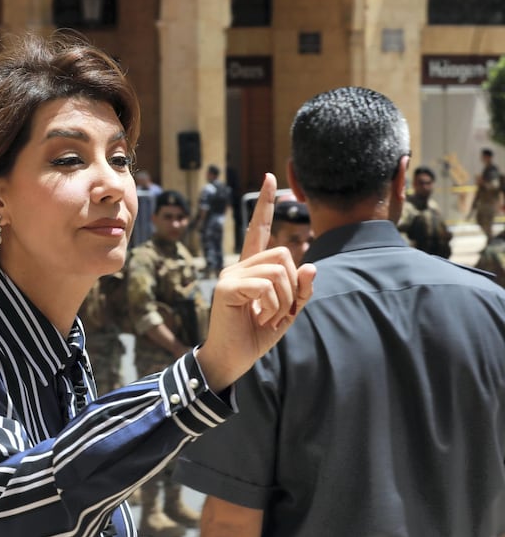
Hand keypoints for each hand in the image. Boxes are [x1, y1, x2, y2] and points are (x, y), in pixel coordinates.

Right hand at [196, 173, 315, 392]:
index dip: (265, 204)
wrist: (233, 359)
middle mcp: (239, 267)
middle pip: (283, 254)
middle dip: (293, 286)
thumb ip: (301, 290)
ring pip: (278, 270)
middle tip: (281, 311)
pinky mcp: (226, 288)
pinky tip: (261, 319)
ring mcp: (230, 275)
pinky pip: (266, 285)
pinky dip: (273, 305)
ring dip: (284, 299)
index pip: (260, 230)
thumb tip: (310, 266)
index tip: (270, 177)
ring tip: (270, 318)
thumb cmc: (257, 335)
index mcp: (252, 269)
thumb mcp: (288, 312)